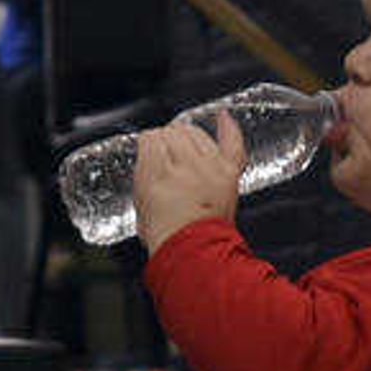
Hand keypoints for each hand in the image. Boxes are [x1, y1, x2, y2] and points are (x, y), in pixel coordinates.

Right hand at [130, 111, 244, 252]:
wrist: (194, 253)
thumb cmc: (166, 235)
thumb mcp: (139, 203)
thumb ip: (144, 175)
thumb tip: (149, 159)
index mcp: (157, 173)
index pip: (151, 139)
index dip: (148, 143)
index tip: (147, 150)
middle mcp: (185, 166)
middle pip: (173, 133)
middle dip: (165, 138)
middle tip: (164, 153)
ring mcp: (210, 167)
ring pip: (197, 133)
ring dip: (187, 135)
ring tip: (183, 146)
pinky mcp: (229, 173)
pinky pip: (232, 143)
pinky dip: (228, 127)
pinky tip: (223, 116)